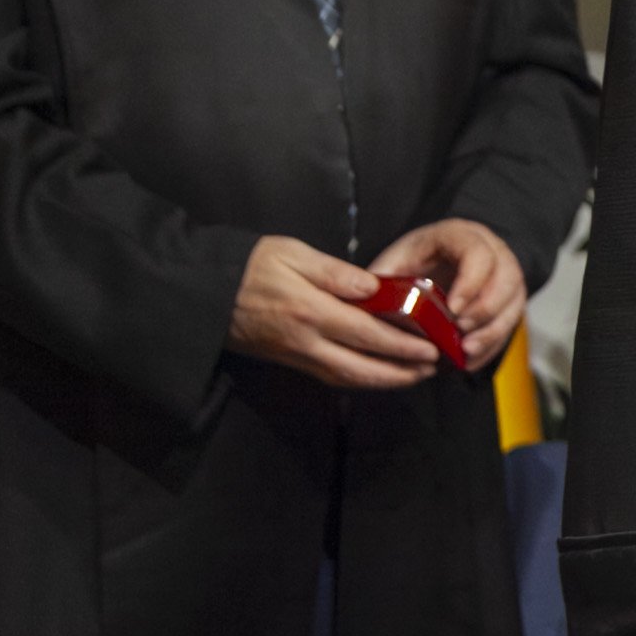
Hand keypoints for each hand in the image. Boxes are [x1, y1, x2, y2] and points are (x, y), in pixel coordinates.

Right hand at [227, 236, 435, 389]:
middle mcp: (305, 342)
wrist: (204, 292)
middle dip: (399, 372)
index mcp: (310, 311)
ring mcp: (295, 356)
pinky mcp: (288, 361)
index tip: (430, 347)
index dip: (401, 344)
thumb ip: (335, 272)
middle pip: (361, 367)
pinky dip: (358, 379)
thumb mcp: (292, 254)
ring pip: (346, 378)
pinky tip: (375, 374)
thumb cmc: (250, 265)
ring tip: (412, 376)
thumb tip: (373, 288)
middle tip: (430, 368)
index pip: (367, 334)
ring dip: (382, 381)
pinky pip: (329, 376)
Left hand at [373, 216, 529, 362]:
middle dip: (484, 311)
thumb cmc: (418, 259)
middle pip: (505, 278)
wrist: (444, 258)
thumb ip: (383, 278)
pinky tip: (470, 359)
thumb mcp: (396, 260)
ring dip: (492, 332)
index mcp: (461, 236)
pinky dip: (492, 345)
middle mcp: (492, 251)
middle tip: (460, 334)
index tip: (453, 310)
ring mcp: (506, 274)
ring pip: (514, 303)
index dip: (470, 282)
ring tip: (466, 351)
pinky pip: (512, 323)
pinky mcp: (510, 299)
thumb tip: (365, 305)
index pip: (477, 253)